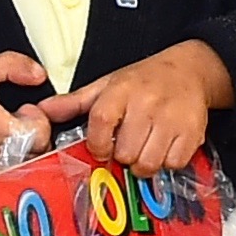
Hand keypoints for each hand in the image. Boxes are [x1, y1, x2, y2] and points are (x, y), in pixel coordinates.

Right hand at [0, 52, 52, 173]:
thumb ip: (13, 65)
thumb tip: (36, 74)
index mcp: (6, 132)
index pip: (44, 129)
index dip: (34, 116)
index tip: (21, 111)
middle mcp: (4, 158)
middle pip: (39, 149)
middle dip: (31, 133)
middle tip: (11, 123)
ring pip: (28, 165)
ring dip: (22, 150)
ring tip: (1, 137)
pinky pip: (11, 178)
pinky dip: (8, 165)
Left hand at [38, 41, 229, 175]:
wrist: (190, 70)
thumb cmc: (144, 81)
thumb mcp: (107, 85)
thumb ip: (74, 102)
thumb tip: (42, 110)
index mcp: (122, 90)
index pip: (101, 123)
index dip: (97, 144)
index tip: (101, 148)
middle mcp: (147, 102)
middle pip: (125, 152)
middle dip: (123, 156)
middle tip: (127, 146)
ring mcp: (172, 118)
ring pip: (148, 163)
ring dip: (143, 163)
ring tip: (145, 148)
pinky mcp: (193, 131)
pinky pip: (173, 164)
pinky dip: (167, 162)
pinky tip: (164, 147)